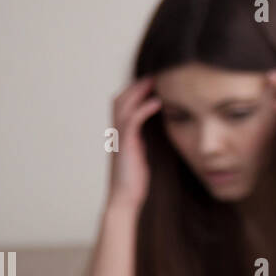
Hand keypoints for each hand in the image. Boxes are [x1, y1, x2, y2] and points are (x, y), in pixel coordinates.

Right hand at [107, 76, 161, 210]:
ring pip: (123, 105)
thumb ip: (144, 140)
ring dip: (139, 91)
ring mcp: (119, 138)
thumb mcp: (142, 154)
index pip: (123, 104)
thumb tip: (159, 131)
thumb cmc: (135, 180)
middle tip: (155, 75)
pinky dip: (144, 108)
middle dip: (136, 85)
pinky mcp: (126, 145)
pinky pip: (132, 120)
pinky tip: (157, 102)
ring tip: (155, 81)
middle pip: (120, 99)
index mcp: (121, 134)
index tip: (153, 81)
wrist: (125, 199)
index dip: (135, 91)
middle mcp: (116, 132)